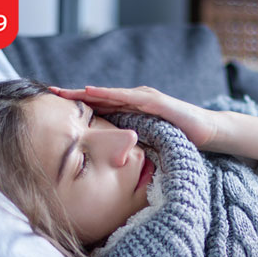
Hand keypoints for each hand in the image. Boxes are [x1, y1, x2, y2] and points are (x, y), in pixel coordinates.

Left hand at [49, 85, 218, 148]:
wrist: (207, 132)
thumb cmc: (178, 138)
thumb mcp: (147, 144)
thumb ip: (130, 147)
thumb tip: (111, 164)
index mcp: (131, 112)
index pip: (100, 108)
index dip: (77, 107)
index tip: (53, 107)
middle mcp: (135, 101)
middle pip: (99, 97)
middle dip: (74, 95)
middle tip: (50, 92)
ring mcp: (146, 99)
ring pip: (110, 94)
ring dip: (87, 92)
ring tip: (65, 92)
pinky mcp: (157, 102)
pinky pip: (129, 98)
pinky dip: (110, 95)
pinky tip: (93, 93)